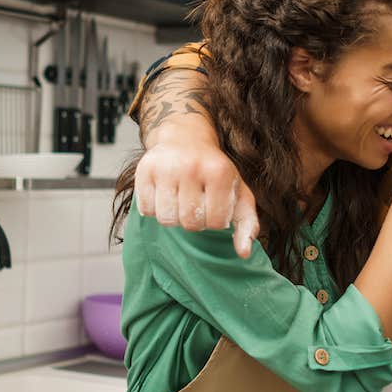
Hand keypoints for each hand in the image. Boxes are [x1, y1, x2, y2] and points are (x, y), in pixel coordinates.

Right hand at [134, 140, 258, 256]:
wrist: (186, 138)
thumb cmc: (215, 172)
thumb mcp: (239, 193)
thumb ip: (247, 224)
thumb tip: (244, 253)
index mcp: (219, 173)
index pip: (216, 222)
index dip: (215, 222)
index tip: (214, 208)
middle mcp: (192, 167)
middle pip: (190, 223)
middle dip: (194, 221)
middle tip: (196, 206)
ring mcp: (166, 167)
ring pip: (166, 218)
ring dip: (174, 217)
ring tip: (180, 202)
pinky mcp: (145, 169)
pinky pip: (146, 209)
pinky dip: (155, 209)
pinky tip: (165, 195)